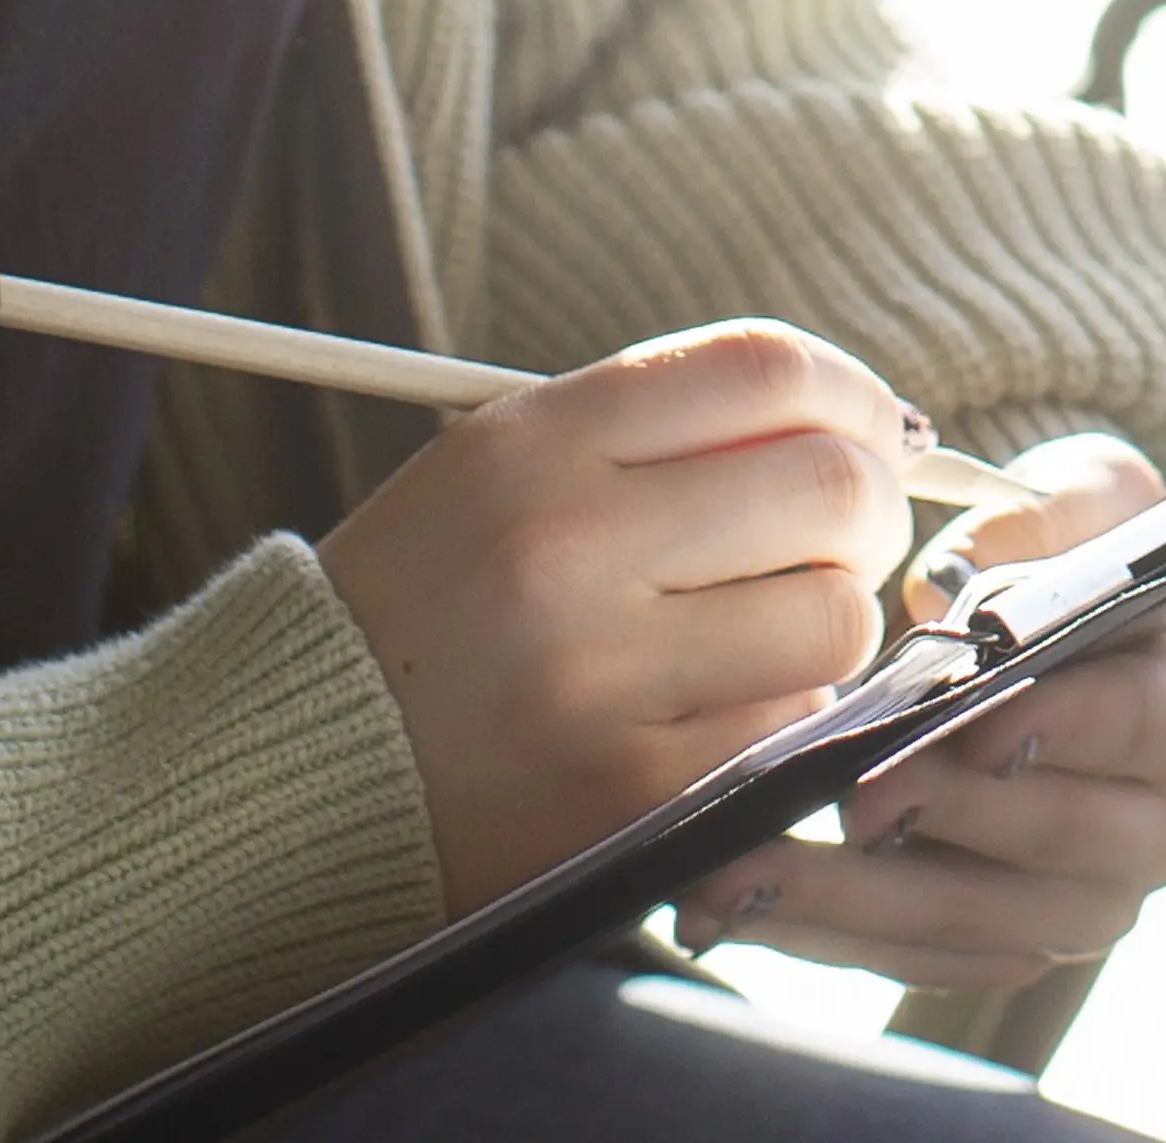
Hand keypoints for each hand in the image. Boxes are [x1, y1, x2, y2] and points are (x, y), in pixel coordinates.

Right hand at [328, 324, 924, 913]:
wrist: (297, 771)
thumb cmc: (426, 605)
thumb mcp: (500, 466)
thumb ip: (658, 429)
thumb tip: (858, 423)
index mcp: (536, 445)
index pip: (765, 370)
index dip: (851, 394)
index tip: (865, 429)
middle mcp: (568, 548)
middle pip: (829, 487)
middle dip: (868, 508)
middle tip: (842, 536)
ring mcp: (602, 679)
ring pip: (834, 618)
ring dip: (830, 618)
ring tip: (770, 626)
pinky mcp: (630, 795)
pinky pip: (788, 728)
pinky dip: (783, 712)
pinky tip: (722, 706)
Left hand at [672, 436, 1165, 994]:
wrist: (1068, 641)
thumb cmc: (1080, 559)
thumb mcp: (1089, 499)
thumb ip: (1045, 517)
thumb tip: (959, 577)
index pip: (1141, 726)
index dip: (1063, 725)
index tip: (978, 724)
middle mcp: (1157, 829)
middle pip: (1053, 838)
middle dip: (944, 815)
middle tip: (851, 795)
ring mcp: (1084, 902)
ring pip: (972, 919)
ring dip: (852, 901)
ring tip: (745, 870)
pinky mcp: (1007, 945)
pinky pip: (915, 957)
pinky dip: (825, 938)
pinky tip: (738, 904)